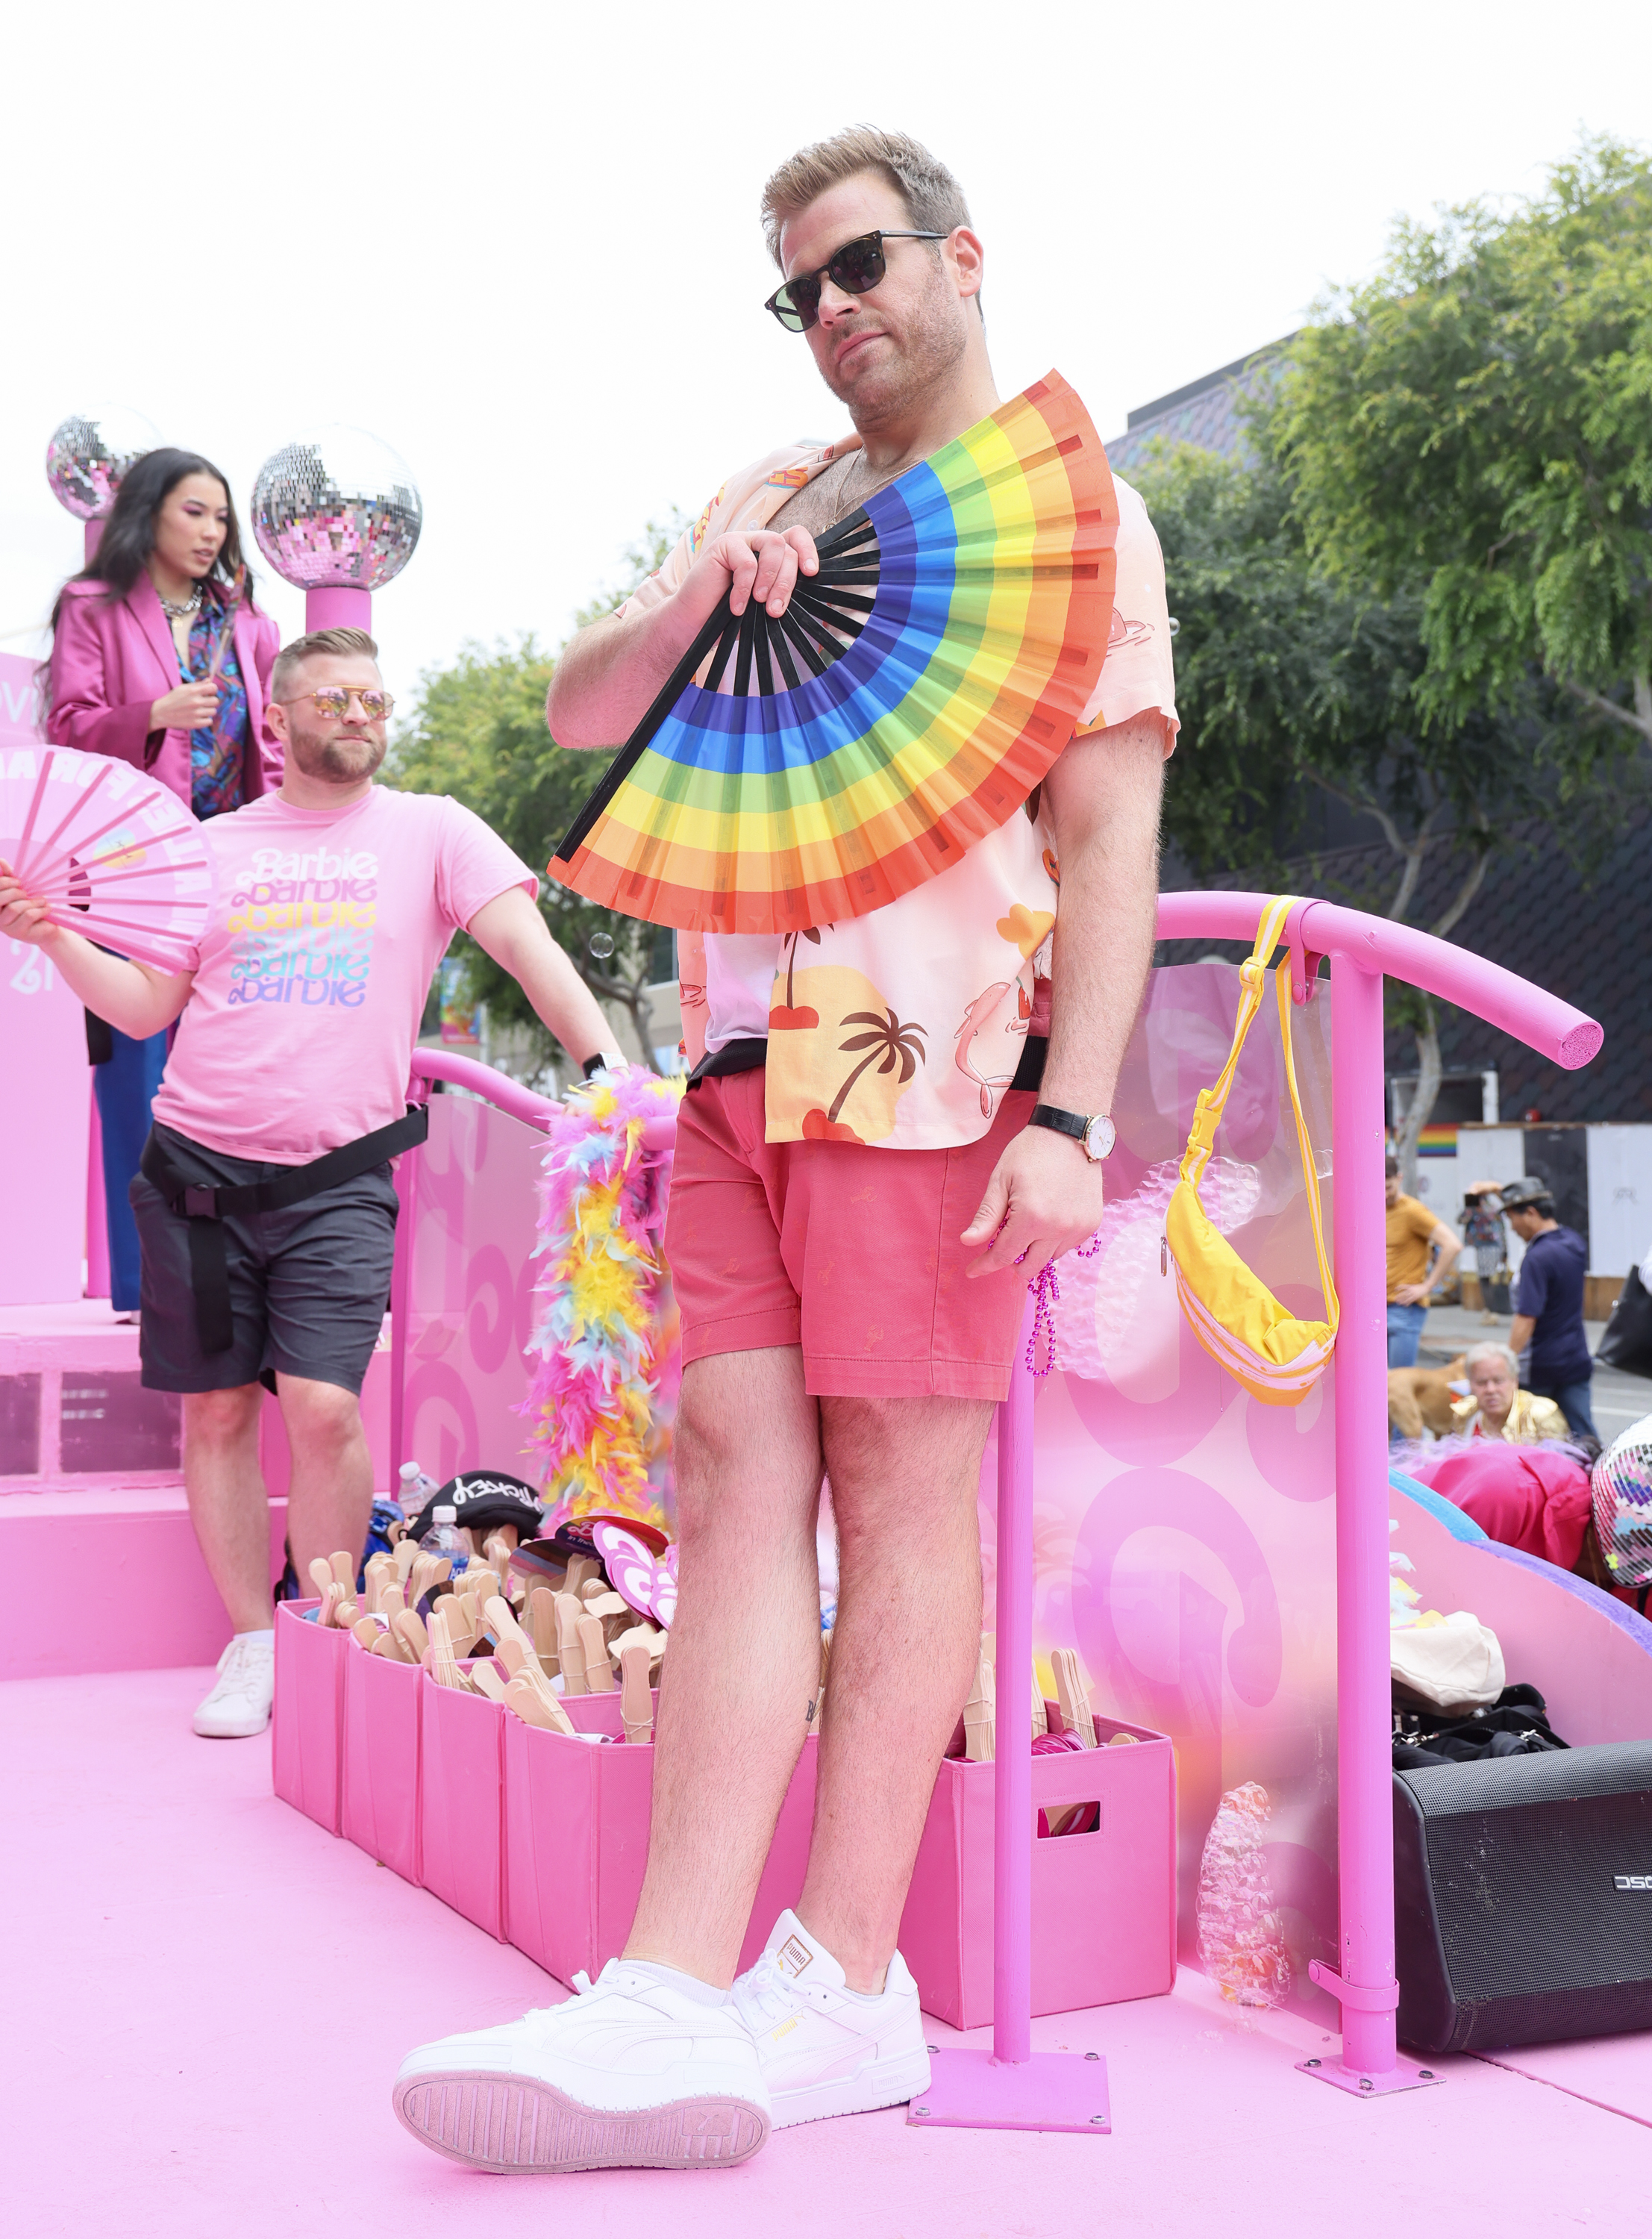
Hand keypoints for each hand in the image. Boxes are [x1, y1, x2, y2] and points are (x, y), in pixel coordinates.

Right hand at [0, 857, 63, 949]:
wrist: (48, 926)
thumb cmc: (33, 905)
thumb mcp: (22, 889)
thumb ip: (11, 876)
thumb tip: (1, 861)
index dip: (4, 882)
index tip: (18, 880)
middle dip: (15, 891)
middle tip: (27, 891)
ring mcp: (6, 926)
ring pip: (14, 908)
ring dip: (31, 901)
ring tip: (43, 900)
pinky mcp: (18, 933)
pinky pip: (28, 916)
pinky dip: (40, 910)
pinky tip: (47, 908)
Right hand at [151, 679, 219, 729]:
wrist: (160, 713)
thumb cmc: (172, 699)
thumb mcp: (182, 688)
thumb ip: (197, 685)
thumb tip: (209, 681)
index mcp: (193, 691)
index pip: (213, 688)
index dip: (212, 690)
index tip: (208, 693)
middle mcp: (196, 702)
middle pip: (216, 701)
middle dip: (210, 701)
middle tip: (203, 703)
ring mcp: (196, 714)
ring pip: (213, 711)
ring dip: (207, 711)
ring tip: (198, 710)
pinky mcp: (196, 724)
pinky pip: (209, 721)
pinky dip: (205, 720)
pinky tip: (197, 717)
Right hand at [688, 527, 818, 620]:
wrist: (695, 626)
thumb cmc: (731, 619)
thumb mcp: (766, 610)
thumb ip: (787, 598)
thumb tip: (819, 601)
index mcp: (771, 557)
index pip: (797, 538)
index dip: (809, 550)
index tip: (811, 573)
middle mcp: (758, 544)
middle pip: (788, 548)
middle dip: (787, 582)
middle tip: (776, 610)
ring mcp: (741, 541)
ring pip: (774, 545)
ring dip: (772, 579)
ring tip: (759, 604)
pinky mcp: (723, 545)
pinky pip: (747, 561)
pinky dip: (744, 587)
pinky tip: (736, 607)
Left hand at [962, 1123, 1108, 1280]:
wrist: (1070, 1132)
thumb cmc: (1030, 1152)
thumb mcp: (1001, 1180)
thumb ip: (986, 1216)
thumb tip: (968, 1242)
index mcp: (1031, 1218)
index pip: (1003, 1256)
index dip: (985, 1265)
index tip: (972, 1271)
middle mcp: (1058, 1229)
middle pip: (1028, 1267)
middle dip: (1011, 1261)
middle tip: (1002, 1241)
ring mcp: (1078, 1228)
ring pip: (1049, 1258)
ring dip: (1034, 1249)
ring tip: (1029, 1221)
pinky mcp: (1091, 1223)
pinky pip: (1067, 1246)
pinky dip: (1053, 1240)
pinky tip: (1048, 1218)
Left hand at [1393, 1283, 1429, 1305]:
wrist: (1426, 1287)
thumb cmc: (1419, 1287)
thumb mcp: (1413, 1286)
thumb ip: (1409, 1288)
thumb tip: (1404, 1290)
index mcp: (1410, 1286)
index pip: (1403, 1286)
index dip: (1398, 1287)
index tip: (1395, 1290)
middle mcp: (1411, 1290)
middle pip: (1403, 1293)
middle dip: (1399, 1296)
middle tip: (1395, 1299)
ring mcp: (1413, 1293)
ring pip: (1406, 1298)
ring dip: (1402, 1301)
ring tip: (1399, 1303)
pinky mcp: (1416, 1297)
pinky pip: (1411, 1300)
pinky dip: (1408, 1303)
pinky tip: (1405, 1305)